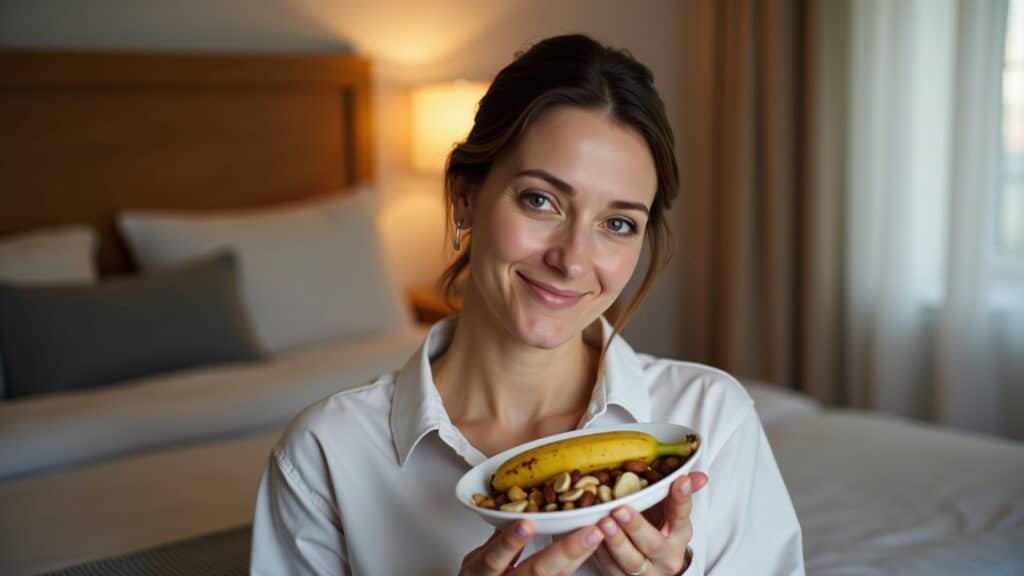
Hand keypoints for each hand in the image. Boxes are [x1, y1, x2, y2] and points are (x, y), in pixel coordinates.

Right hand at [460, 519, 603, 574]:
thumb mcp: (476, 560)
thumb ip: (496, 536)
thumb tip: (511, 505)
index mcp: (481, 574)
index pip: (494, 558)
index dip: (510, 542)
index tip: (526, 523)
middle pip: (536, 572)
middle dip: (565, 551)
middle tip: (589, 531)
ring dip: (579, 555)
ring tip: (596, 534)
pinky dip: (579, 561)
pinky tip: (592, 546)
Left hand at [593, 472, 707, 575]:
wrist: (653, 566)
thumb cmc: (657, 529)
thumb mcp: (668, 511)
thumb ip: (675, 491)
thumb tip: (697, 476)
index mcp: (679, 534)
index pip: (681, 514)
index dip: (681, 497)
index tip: (680, 480)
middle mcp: (665, 556)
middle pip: (653, 544)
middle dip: (636, 527)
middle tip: (621, 510)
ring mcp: (645, 571)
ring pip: (630, 561)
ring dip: (615, 542)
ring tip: (603, 523)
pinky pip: (609, 566)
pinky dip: (599, 551)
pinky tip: (591, 535)